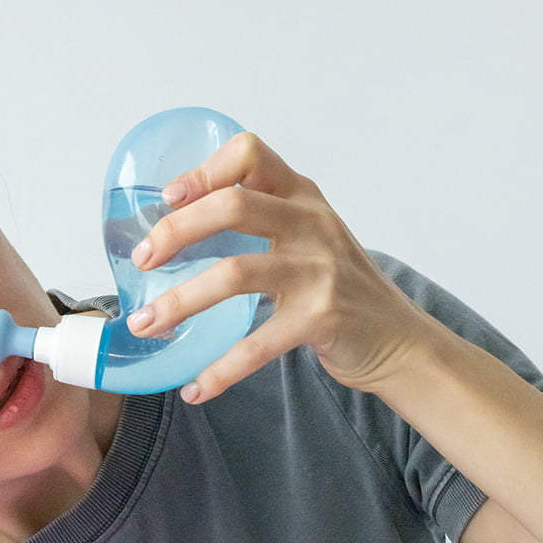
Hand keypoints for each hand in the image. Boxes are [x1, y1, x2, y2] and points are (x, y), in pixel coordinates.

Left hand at [123, 132, 443, 402]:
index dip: (203, 171)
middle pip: (232, 207)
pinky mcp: (321, 319)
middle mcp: (312, 225)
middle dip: (175, 232)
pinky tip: (196, 388)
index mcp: (302, 197)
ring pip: (234, 273)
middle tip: (142, 261)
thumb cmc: (342, 288)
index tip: (168, 198)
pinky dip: (220, 370)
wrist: (400, 340)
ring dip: (180, 302)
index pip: (250, 155)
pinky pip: (257, 345)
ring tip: (147, 324)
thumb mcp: (309, 237)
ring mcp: (319, 271)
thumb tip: (177, 229)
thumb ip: (263, 220)